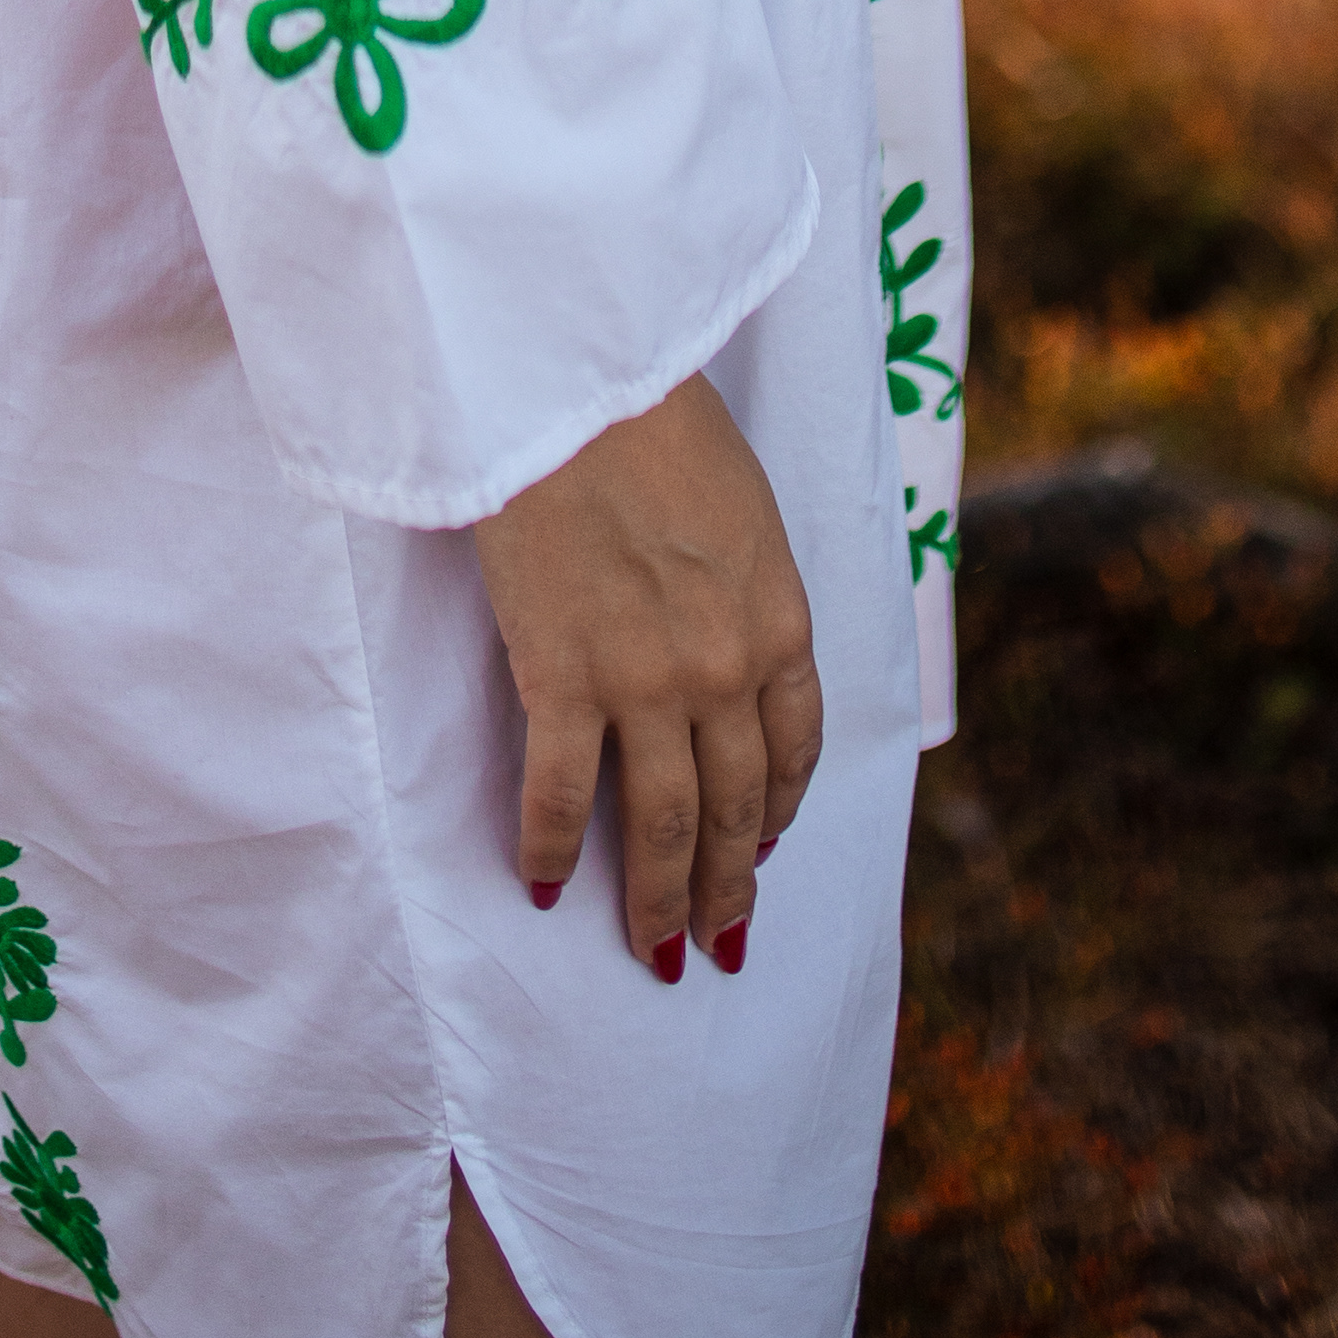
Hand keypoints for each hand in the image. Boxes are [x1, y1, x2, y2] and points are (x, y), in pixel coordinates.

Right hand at [468, 372, 823, 976]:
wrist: (585, 386)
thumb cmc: (660, 421)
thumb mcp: (744, 506)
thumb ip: (746, 588)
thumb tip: (726, 640)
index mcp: (780, 622)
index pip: (794, 750)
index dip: (781, 812)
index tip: (769, 849)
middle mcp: (724, 670)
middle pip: (734, 807)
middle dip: (728, 884)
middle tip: (718, 943)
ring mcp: (643, 683)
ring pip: (659, 822)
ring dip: (658, 898)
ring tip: (654, 951)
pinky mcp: (561, 676)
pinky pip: (555, 794)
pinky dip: (548, 849)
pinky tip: (543, 885)